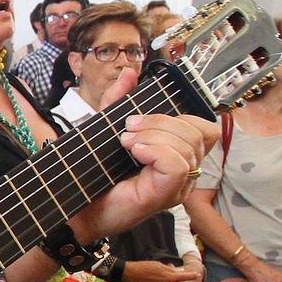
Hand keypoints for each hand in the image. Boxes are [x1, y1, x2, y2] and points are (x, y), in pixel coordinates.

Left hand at [73, 114, 216, 240]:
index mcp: (177, 155)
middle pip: (198, 133)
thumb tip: (130, 73)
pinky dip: (155, 151)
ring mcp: (177, 187)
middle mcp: (184, 173)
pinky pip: (177, 165)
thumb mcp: (107, 128)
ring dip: (153, 136)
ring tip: (126, 143)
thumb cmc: (94, 175)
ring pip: (187, 147)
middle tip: (128, 130)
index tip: (138, 120)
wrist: (77, 208)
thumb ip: (119, 100)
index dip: (177, 116)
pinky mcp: (165, 196)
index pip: (204, 129)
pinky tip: (135, 153)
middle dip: (160, 122)